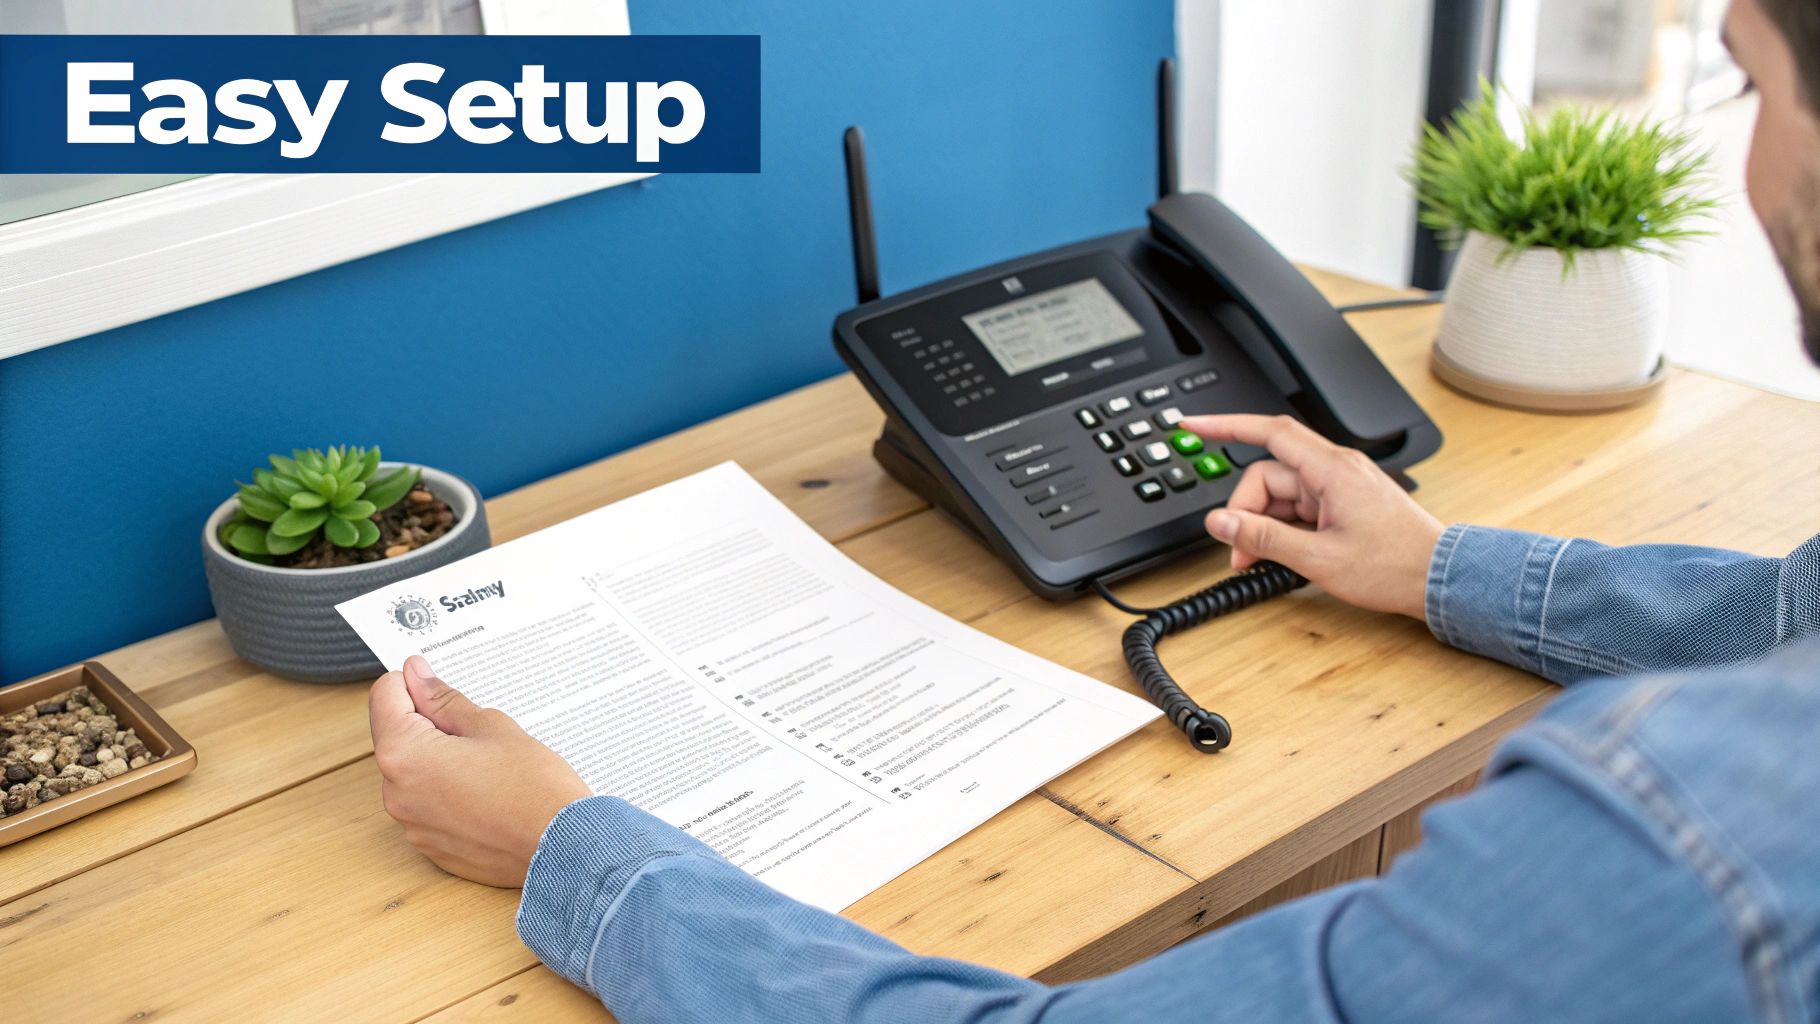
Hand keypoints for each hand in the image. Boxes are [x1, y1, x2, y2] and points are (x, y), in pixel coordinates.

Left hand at [368, 655, 591, 886]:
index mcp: (404, 754)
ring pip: (414, 773)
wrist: (563, 849)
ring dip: (439, 761)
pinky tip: (487, 795)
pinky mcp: (430, 846)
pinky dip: (448, 794)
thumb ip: (444, 700)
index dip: (414, 684)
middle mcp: (396, 793)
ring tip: (488, 767)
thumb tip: (416, 676)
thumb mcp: (491, 727)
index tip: (439, 686)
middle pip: (398, 737)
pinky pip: (428, 807)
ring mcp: (412, 825)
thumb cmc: (533, 787)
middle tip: (477, 730)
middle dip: (429, 725)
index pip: (385, 696)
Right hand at [1181, 414, 1443, 619]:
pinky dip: (1282, 528)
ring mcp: (1341, 486)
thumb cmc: (1395, 567)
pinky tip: (1280, 554)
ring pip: (1281, 494)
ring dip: (1263, 525)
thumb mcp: (1319, 558)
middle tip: (1238, 551)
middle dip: (1245, 511)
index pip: (1269, 432)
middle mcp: (1336, 470)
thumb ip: (1263, 538)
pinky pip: (1299, 506)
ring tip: (1258, 561)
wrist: (1439, 579)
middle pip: (1269, 475)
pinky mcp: (1344, 503)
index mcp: (1332, 470)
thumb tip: (1222, 524)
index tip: (1194, 425)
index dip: (1227, 425)